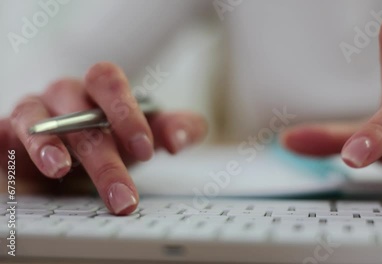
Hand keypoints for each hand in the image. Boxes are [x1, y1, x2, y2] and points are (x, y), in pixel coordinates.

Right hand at [0, 62, 206, 213]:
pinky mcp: (9, 135)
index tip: (145, 148)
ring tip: (60, 169)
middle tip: (123, 196)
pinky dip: (10, 144)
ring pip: (36, 119)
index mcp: (101, 91)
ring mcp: (36, 113)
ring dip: (48, 144)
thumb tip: (177, 140)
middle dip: (104, 157)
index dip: (126, 111)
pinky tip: (19, 158)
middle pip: (80, 114)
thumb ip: (178, 128)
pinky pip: (2, 132)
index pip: (109, 82)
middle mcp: (67, 97)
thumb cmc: (116, 139)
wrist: (79, 155)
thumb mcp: (151, 136)